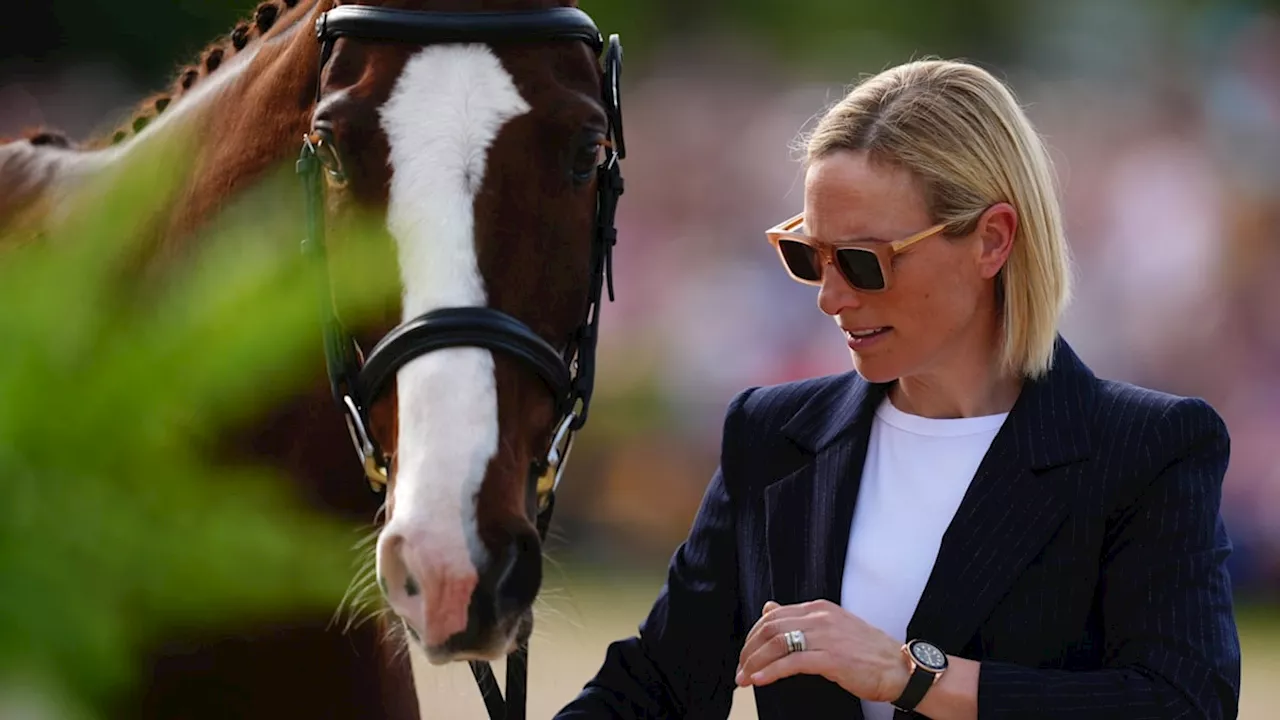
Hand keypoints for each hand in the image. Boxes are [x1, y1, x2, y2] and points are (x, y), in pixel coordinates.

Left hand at [734, 599, 909, 702]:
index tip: (745, 654)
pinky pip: (793, 662)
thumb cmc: (867, 652)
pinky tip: (760, 680)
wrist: (899, 667)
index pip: (773, 616)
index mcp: (819, 608)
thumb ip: (799, 619)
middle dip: (749, 651)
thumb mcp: (831, 626)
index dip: (753, 636)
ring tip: (745, 678)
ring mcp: (827, 636)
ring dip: (755, 663)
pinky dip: (771, 671)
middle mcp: (821, 617)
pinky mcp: (832, 658)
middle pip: (770, 628)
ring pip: (777, 644)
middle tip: (740, 670)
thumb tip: (768, 608)